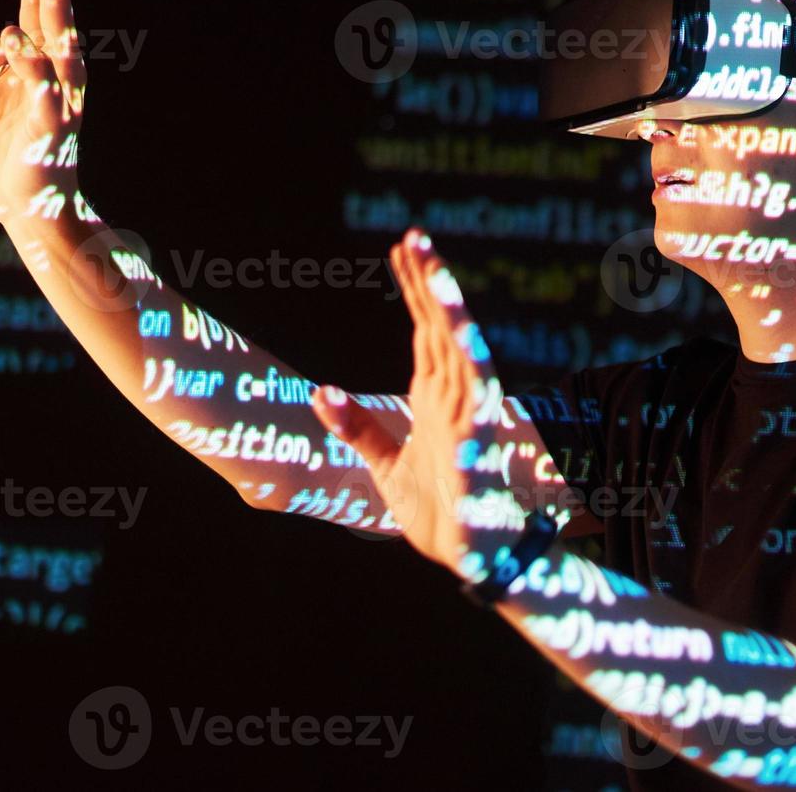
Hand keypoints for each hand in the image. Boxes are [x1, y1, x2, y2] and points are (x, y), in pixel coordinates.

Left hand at [311, 230, 534, 575]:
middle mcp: (454, 398)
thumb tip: (319, 391)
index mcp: (435, 400)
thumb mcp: (383, 466)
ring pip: (458, 348)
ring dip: (446, 307)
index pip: (425, 331)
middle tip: (414, 236)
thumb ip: (357, 427)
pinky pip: (475, 392)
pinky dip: (469, 359)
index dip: (417, 290)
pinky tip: (460, 329)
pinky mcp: (476, 440)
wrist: (473, 560)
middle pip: (440, 327)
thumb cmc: (438, 515)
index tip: (404, 249)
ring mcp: (468, 415)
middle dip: (429, 282)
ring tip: (433, 266)